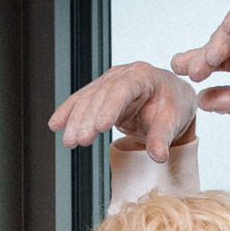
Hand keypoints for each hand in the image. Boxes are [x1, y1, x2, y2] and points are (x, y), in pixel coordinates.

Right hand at [49, 60, 198, 160]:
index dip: (110, 106)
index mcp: (143, 75)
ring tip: (69, 141)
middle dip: (88, 118)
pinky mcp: (100, 94)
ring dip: (75, 121)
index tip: (101, 125)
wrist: (171, 100)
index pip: (123, 89)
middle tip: (80, 139)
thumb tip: (158, 155)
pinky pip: (81, 102)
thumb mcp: (174, 119)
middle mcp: (122, 75)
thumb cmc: (174, 105)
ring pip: (87, 99)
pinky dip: (68, 113)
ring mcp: (109, 83)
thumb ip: (163, 137)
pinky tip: (55, 125)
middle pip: (100, 95)